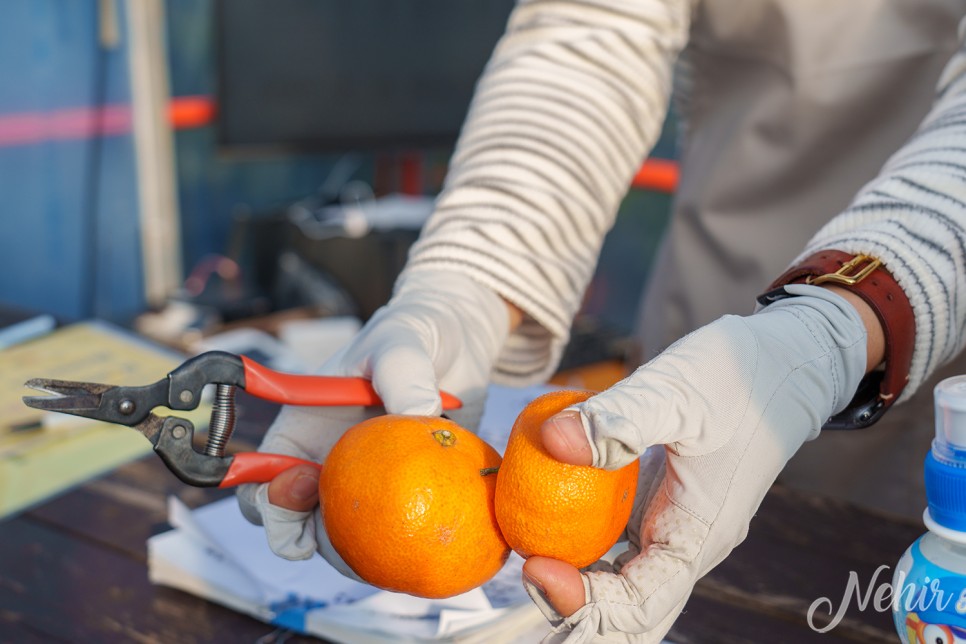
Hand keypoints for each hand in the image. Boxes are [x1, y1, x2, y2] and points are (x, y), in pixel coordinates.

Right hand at [236, 270, 512, 573]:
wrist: (458, 343)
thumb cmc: (414, 332)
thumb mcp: (402, 345)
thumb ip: (403, 377)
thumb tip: (419, 420)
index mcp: (304, 428)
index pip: (262, 480)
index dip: (268, 504)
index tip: (300, 498)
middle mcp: (326, 462)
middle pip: (298, 525)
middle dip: (314, 543)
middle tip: (352, 540)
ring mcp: (364, 482)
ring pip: (344, 538)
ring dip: (358, 553)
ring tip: (390, 551)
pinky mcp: (405, 493)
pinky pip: (392, 532)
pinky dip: (401, 544)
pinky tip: (426, 544)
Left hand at [521, 285, 869, 641]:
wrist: (782, 361)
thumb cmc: (738, 375)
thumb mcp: (675, 390)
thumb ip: (617, 419)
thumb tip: (551, 440)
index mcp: (699, 533)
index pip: (639, 600)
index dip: (584, 602)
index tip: (533, 567)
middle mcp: (684, 543)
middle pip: (626, 608)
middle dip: (573, 608)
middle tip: (522, 572)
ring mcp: (670, 528)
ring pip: (619, 582)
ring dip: (575, 582)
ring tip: (526, 559)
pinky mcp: (657, 507)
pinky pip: (616, 544)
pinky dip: (581, 545)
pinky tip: (544, 525)